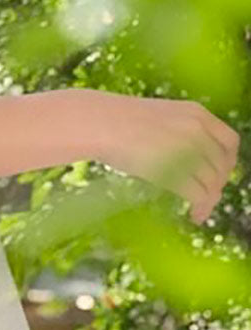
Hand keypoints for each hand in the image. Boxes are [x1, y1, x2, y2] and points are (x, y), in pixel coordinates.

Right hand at [88, 89, 239, 224]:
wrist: (99, 123)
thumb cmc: (117, 121)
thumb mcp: (159, 118)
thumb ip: (179, 132)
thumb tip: (187, 157)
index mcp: (197, 114)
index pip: (230, 141)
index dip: (228, 161)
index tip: (218, 173)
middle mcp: (199, 129)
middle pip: (223, 164)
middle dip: (218, 183)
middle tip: (207, 197)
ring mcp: (188, 149)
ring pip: (213, 182)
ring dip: (209, 199)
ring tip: (198, 210)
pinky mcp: (175, 170)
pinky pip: (199, 194)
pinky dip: (201, 207)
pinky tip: (194, 215)